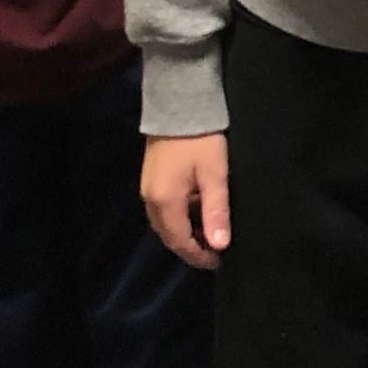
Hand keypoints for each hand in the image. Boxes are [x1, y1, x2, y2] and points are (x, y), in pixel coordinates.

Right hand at [144, 133, 231, 269]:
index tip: (219, 263)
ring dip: (185, 233)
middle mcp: (150, 199)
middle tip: (216, 253)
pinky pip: (163, 209)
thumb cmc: (202, 139)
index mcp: (165, 202)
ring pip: (165, 223)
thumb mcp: (215, 175)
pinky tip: (197, 214)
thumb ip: (216, 211)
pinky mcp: (151, 178)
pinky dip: (179, 218)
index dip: (199, 256)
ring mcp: (148, 188)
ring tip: (210, 235)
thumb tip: (219, 246)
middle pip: (169, 235)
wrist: (179, 104)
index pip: (180, 242)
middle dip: (191, 248)